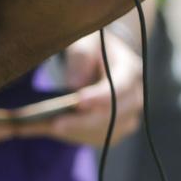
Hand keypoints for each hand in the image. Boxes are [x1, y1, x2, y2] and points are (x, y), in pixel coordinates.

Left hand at [40, 33, 143, 147]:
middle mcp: (134, 97)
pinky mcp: (115, 130)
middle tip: (55, 124)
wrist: (101, 59)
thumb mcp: (85, 41)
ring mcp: (127, 116)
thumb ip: (81, 56)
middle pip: (114, 116)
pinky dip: (73, 136)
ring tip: (47, 128)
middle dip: (84, 122)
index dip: (101, 97)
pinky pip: (97, 139)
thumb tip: (74, 84)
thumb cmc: (92, 47)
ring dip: (76, 132)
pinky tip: (49, 130)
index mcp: (129, 70)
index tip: (78, 101)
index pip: (120, 87)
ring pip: (106, 133)